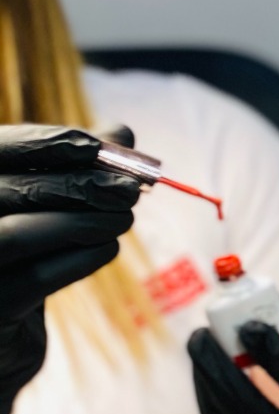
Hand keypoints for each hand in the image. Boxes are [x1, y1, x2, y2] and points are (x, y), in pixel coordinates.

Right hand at [0, 124, 142, 413]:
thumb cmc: (19, 258)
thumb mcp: (42, 207)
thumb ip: (75, 168)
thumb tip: (122, 134)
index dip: (49, 143)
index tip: (103, 145)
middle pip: (11, 191)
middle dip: (79, 184)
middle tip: (131, 187)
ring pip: (16, 236)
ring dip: (81, 221)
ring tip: (124, 217)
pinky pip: (35, 280)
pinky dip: (80, 259)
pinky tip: (108, 247)